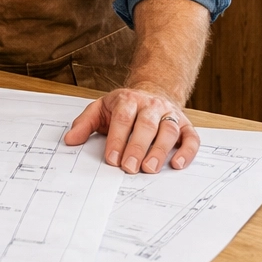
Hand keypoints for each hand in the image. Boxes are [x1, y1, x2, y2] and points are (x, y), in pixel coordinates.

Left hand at [63, 82, 199, 173]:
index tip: (111, 159)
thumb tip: (70, 140)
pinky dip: (186, 151)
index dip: (117, 139)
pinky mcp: (185, 125)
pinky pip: (191, 138)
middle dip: (137, 147)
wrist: (152, 92)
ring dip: (159, 150)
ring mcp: (170, 114)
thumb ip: (85, 123)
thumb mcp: (101, 109)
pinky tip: (176, 164)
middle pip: (146, 125)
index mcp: (128, 100)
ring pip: (168, 130)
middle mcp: (151, 105)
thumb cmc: (124, 107)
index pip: (123, 119)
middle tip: (129, 168)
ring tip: (150, 169)